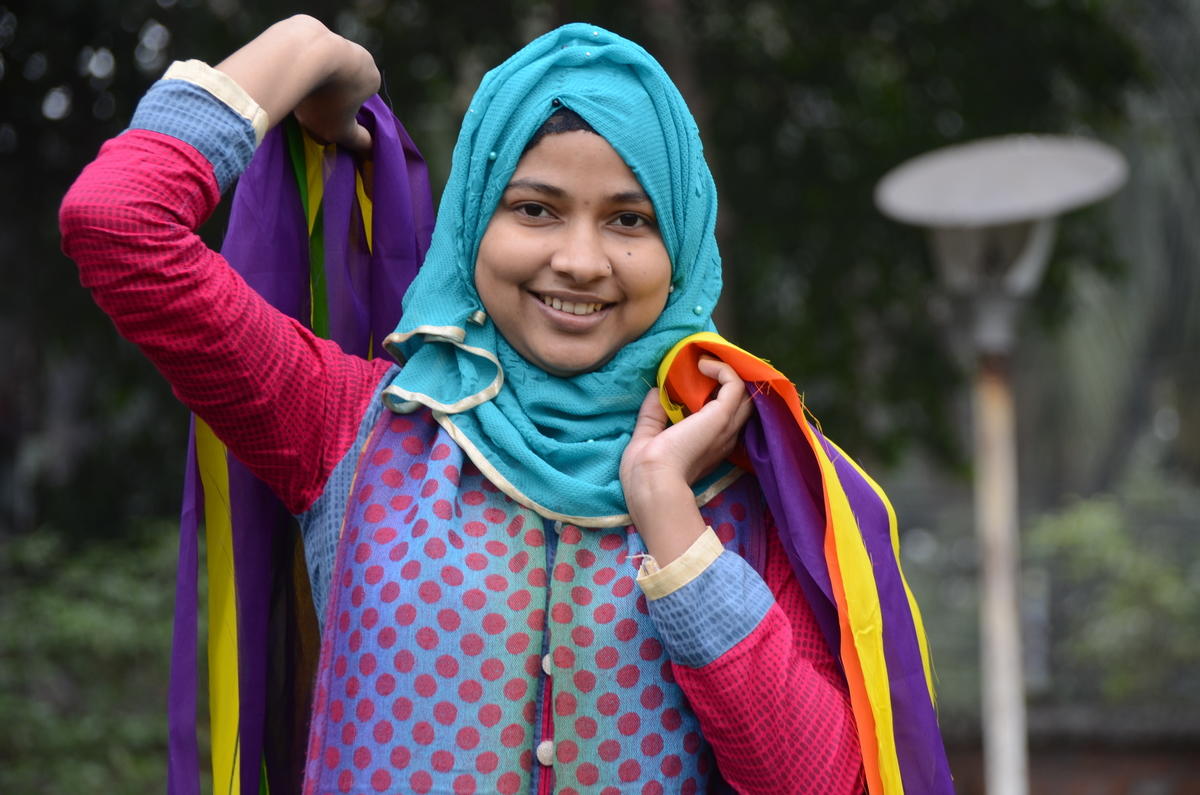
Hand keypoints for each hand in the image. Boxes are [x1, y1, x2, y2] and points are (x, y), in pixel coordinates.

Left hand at [216, 15, 380, 152]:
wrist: (301, 55)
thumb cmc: (326, 98)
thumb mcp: (340, 129)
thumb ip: (356, 141)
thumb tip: (368, 150)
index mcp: (371, 77)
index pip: (360, 99)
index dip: (344, 112)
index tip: (327, 119)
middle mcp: (358, 55)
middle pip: (342, 81)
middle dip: (327, 94)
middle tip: (310, 109)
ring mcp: (334, 39)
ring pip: (323, 66)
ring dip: (312, 79)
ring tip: (295, 94)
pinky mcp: (309, 30)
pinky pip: (303, 53)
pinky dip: (296, 64)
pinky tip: (285, 76)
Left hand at [619, 358, 752, 563]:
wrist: (651, 481)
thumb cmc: (645, 470)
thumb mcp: (648, 436)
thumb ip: (654, 413)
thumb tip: (656, 391)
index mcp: (707, 446)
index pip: (724, 418)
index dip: (717, 397)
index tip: (697, 381)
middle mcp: (723, 437)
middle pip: (742, 404)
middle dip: (729, 383)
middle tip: (706, 367)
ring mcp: (725, 426)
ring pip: (744, 393)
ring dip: (728, 372)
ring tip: (706, 362)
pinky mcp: (721, 415)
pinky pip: (733, 383)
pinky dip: (722, 369)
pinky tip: (702, 365)